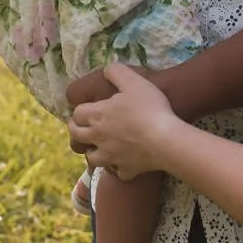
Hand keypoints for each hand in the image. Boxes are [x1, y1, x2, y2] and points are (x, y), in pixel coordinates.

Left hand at [67, 64, 181, 179]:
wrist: (166, 139)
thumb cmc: (149, 107)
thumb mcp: (133, 81)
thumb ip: (116, 72)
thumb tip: (106, 70)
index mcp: (98, 115)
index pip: (77, 114)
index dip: (79, 111)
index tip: (85, 109)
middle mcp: (99, 138)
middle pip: (77, 136)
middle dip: (76, 130)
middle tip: (81, 127)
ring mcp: (112, 156)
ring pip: (91, 159)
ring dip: (92, 152)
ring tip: (99, 147)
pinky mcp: (127, 170)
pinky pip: (118, 173)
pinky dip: (119, 168)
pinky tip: (124, 163)